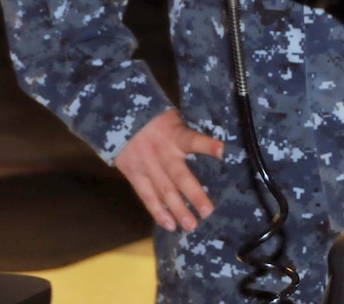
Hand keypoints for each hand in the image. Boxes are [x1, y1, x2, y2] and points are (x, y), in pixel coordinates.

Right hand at [113, 109, 223, 231]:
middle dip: (193, 194)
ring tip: (191, 226)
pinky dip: (158, 212)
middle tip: (207, 211)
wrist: (120, 117)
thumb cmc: (156, 120)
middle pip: (179, 175)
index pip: (192, 139)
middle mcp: (162, 152)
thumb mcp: (174, 119)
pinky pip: (147, 196)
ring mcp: (147, 165)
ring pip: (164, 190)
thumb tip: (219, 149)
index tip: (223, 151)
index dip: (207, 145)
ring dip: (177, 209)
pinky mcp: (134, 175)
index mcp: (175, 135)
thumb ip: (189, 135)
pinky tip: (170, 225)